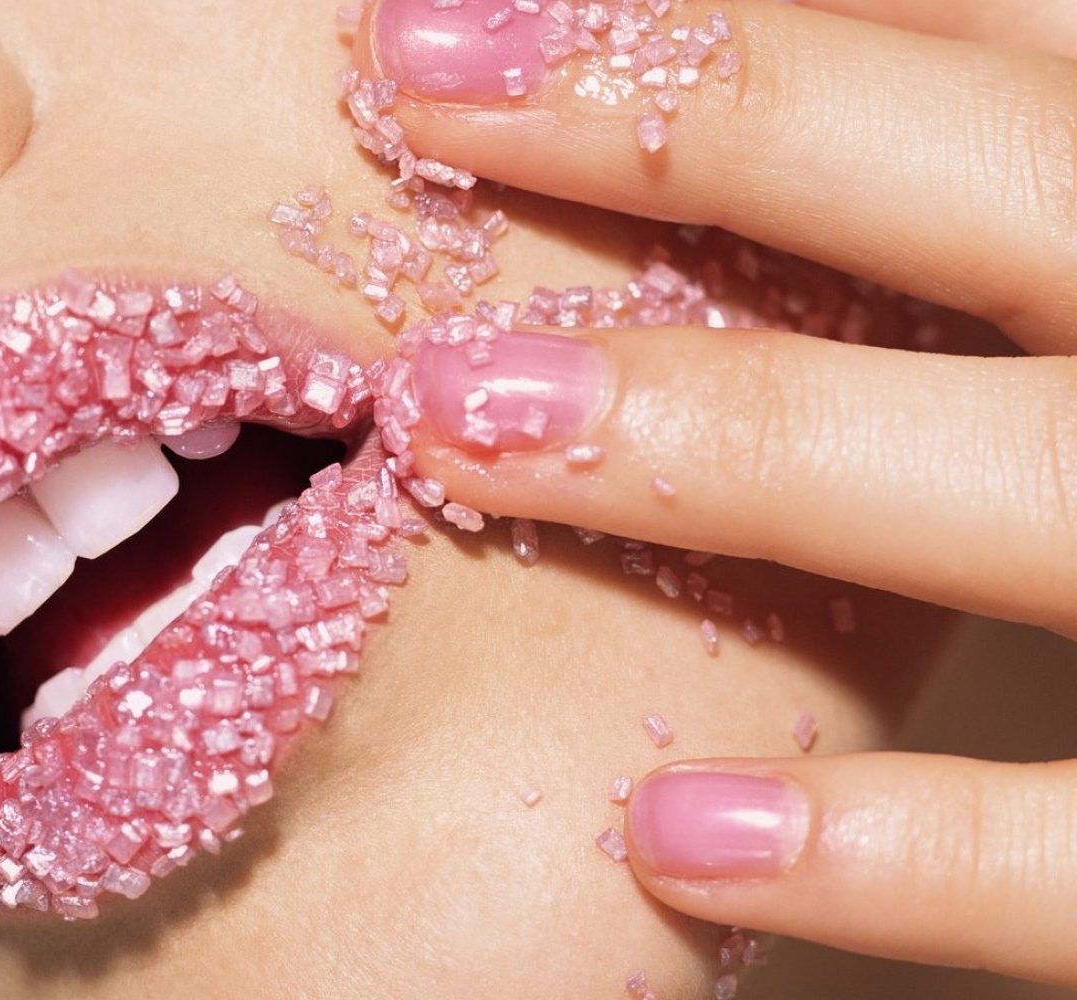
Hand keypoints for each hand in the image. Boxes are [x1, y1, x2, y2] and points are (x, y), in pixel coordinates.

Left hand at [357, 0, 1076, 985]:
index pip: (1015, 41)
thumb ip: (1034, 172)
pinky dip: (904, 847)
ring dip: (730, 437)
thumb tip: (863, 76)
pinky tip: (672, 832)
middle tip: (416, 82)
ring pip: (1029, 482)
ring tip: (455, 419)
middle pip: (1011, 178)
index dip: (758, 7)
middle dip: (699, 116)